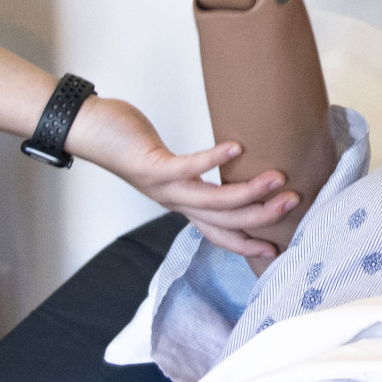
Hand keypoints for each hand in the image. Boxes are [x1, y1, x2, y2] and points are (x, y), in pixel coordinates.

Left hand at [67, 96, 299, 267]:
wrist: (88, 132)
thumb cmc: (130, 142)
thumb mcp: (169, 164)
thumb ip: (196, 170)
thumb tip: (232, 160)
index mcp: (180, 204)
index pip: (219, 234)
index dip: (247, 245)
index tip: (276, 249)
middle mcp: (174, 202)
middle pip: (224, 223)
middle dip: (261, 217)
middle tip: (293, 203)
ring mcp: (163, 188)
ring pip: (213, 201)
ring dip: (248, 192)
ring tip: (276, 178)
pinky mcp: (153, 168)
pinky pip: (188, 167)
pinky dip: (213, 159)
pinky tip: (235, 147)